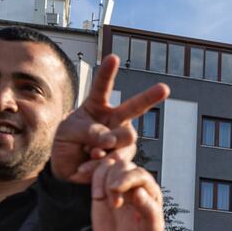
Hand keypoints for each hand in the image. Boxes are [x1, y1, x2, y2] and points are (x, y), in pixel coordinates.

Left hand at [51, 54, 169, 183]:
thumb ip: (88, 131)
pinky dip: (100, 165)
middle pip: (135, 107)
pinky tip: (87, 168)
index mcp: (97, 106)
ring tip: (90, 154)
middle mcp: (114, 120)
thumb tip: (111, 140)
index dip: (107, 73)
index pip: (103, 87)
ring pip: (127, 137)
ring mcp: (121, 139)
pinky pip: (119, 159)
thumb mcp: (69, 132)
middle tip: (164, 88)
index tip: (113, 57)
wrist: (66, 173)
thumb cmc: (66, 145)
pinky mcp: (122, 158)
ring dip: (107, 147)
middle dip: (150, 96)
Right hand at [90, 157, 164, 230]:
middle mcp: (137, 183)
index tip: (114, 189)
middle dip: (113, 181)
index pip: (140, 175)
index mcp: (151, 191)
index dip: (126, 179)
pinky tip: (95, 195)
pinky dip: (93, 176)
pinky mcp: (105, 185)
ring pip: (110, 165)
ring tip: (101, 199)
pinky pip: (99, 171)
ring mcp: (120, 183)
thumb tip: (139, 192)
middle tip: (113, 204)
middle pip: (124, 166)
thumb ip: (149, 211)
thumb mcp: (150, 230)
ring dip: (101, 179)